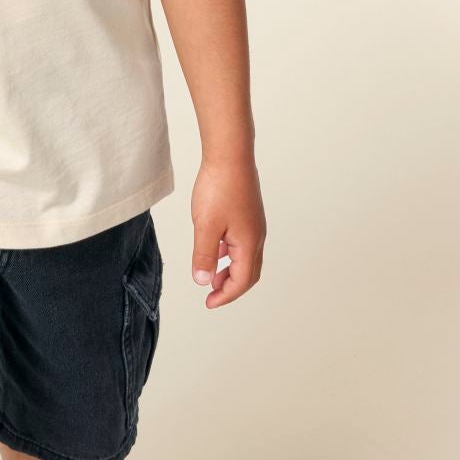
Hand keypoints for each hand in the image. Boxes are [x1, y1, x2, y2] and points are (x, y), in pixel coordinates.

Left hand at [191, 152, 264, 308]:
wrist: (229, 155)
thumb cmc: (219, 187)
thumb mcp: (206, 226)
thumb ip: (204, 256)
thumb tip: (203, 281)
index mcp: (249, 243)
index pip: (242, 280)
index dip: (226, 295)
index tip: (209, 303)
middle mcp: (256, 236)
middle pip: (249, 272)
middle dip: (231, 287)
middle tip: (212, 296)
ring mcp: (254, 224)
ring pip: (246, 257)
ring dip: (230, 270)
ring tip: (212, 275)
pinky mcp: (248, 214)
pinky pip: (242, 242)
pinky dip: (230, 253)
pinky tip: (215, 247)